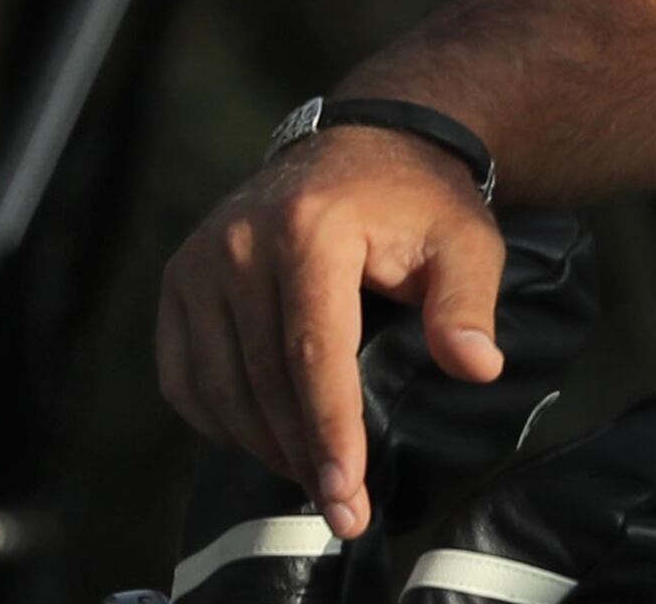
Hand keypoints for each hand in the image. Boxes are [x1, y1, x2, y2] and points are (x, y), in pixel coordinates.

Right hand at [157, 126, 506, 538]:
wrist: (363, 145)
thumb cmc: (419, 202)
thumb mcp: (466, 240)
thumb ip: (468, 304)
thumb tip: (477, 367)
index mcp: (310, 230)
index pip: (313, 351)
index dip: (329, 429)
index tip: (348, 493)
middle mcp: (239, 243)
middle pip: (262, 378)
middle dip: (303, 455)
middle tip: (342, 509)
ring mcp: (198, 262)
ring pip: (218, 386)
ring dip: (263, 445)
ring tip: (314, 479)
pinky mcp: (178, 282)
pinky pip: (184, 375)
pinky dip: (219, 419)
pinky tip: (263, 439)